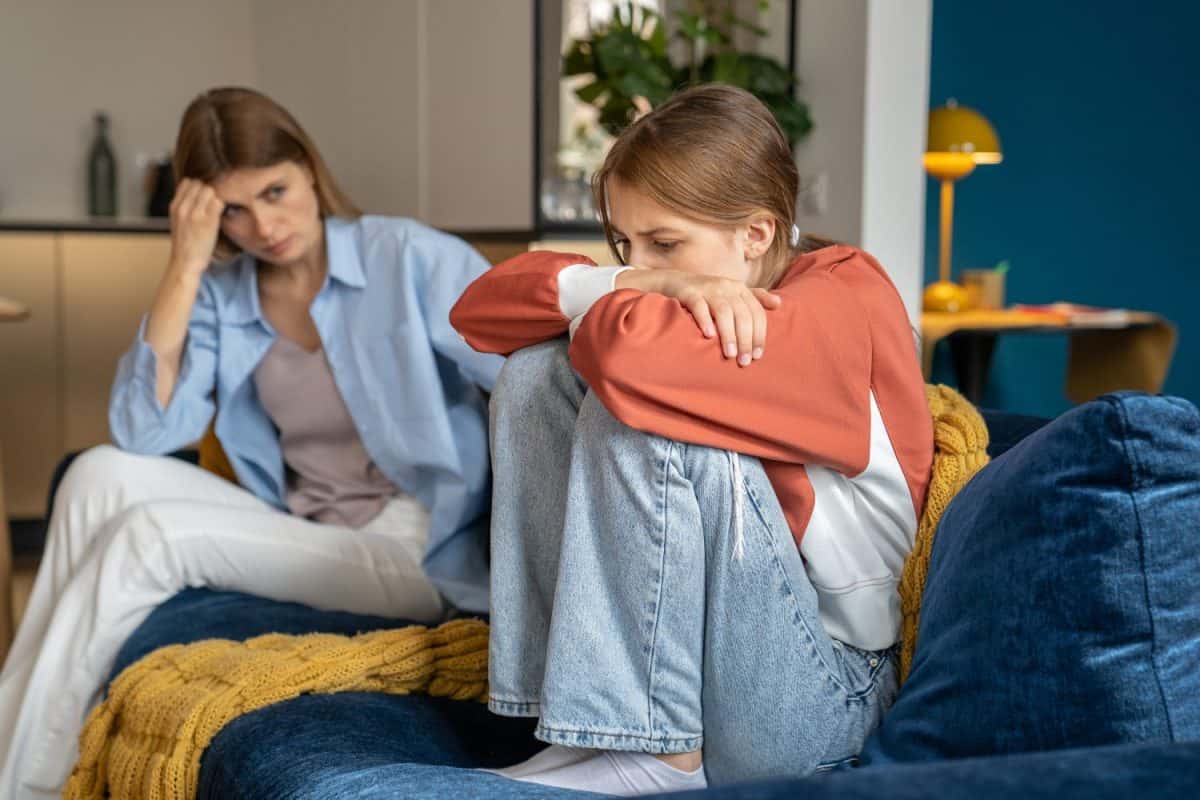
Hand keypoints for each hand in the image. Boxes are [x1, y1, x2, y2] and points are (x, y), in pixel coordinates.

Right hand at [168, 178, 223, 277]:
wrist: (185, 262)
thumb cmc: (184, 244)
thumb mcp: (178, 221)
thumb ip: (185, 206)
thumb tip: (197, 194)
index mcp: (174, 206)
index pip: (188, 182)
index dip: (198, 188)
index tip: (203, 198)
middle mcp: (183, 207)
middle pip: (200, 184)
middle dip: (208, 192)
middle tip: (212, 205)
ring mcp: (196, 213)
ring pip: (210, 190)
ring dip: (216, 199)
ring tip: (216, 211)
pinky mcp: (208, 221)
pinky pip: (219, 202)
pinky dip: (222, 207)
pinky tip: (221, 217)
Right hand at [617, 269, 782, 365]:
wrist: (676, 281)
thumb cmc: (709, 293)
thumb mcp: (733, 293)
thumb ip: (755, 298)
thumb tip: (779, 303)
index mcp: (740, 289)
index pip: (756, 312)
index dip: (759, 334)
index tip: (758, 356)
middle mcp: (727, 286)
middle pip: (742, 314)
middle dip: (745, 339)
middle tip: (744, 361)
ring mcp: (708, 289)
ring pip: (723, 311)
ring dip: (729, 334)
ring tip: (730, 354)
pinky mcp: (689, 292)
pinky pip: (699, 306)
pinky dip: (705, 320)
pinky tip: (709, 335)